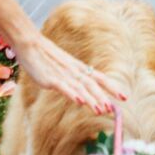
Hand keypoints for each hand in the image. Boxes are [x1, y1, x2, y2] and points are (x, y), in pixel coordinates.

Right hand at [13, 31, 129, 113]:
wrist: (30, 44)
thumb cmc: (46, 57)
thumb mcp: (65, 67)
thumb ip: (75, 79)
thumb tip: (85, 92)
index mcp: (79, 68)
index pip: (100, 78)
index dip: (112, 88)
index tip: (124, 97)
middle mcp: (74, 71)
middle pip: (92, 85)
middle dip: (103, 97)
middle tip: (113, 110)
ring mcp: (63, 75)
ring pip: (81, 88)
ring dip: (91, 99)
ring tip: (100, 110)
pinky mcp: (51, 79)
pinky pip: (64, 87)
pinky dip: (72, 94)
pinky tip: (79, 102)